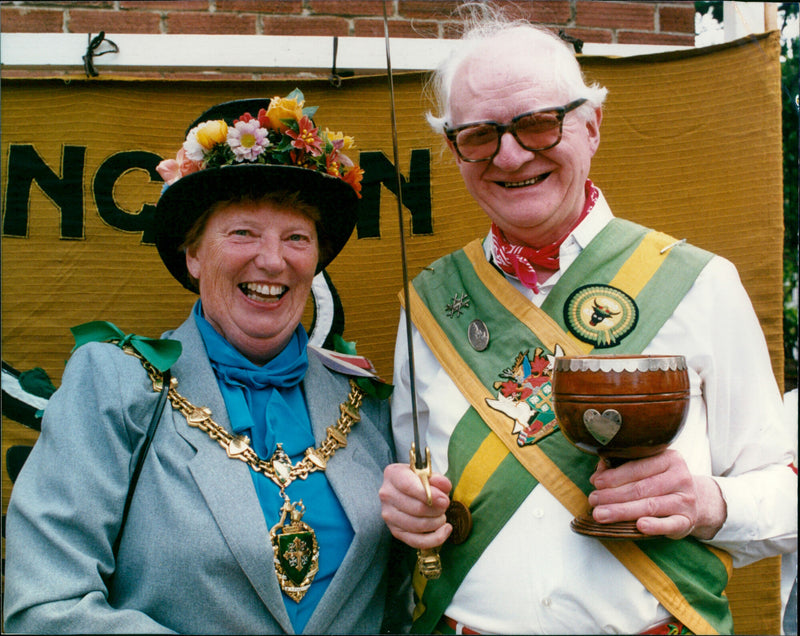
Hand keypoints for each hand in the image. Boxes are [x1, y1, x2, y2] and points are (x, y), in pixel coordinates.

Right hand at [379, 463, 452, 548]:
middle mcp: (387, 495)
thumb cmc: (418, 480)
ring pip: (417, 525)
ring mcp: (389, 515)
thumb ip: (438, 478)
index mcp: (393, 475)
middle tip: (446, 505)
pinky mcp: (395, 531)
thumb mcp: (427, 473)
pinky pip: (417, 541)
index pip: (408, 486)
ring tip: (442, 515)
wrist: (404, 489)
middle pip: (415, 508)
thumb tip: (445, 487)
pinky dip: (435, 538)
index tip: (444, 500)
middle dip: (437, 509)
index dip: (429, 494)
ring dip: (436, 522)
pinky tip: (445, 530)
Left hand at [588, 449, 726, 539]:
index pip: (637, 467)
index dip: (614, 476)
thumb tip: (597, 475)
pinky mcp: (687, 520)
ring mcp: (686, 500)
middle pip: (640, 488)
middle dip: (613, 495)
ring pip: (650, 505)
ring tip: (601, 514)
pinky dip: (655, 525)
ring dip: (622, 511)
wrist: (696, 500)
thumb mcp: (646, 470)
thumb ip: (621, 468)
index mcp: (669, 459)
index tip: (596, 482)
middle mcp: (680, 477)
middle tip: (593, 500)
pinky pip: (670, 524)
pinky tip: (639, 526)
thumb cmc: (661, 482)